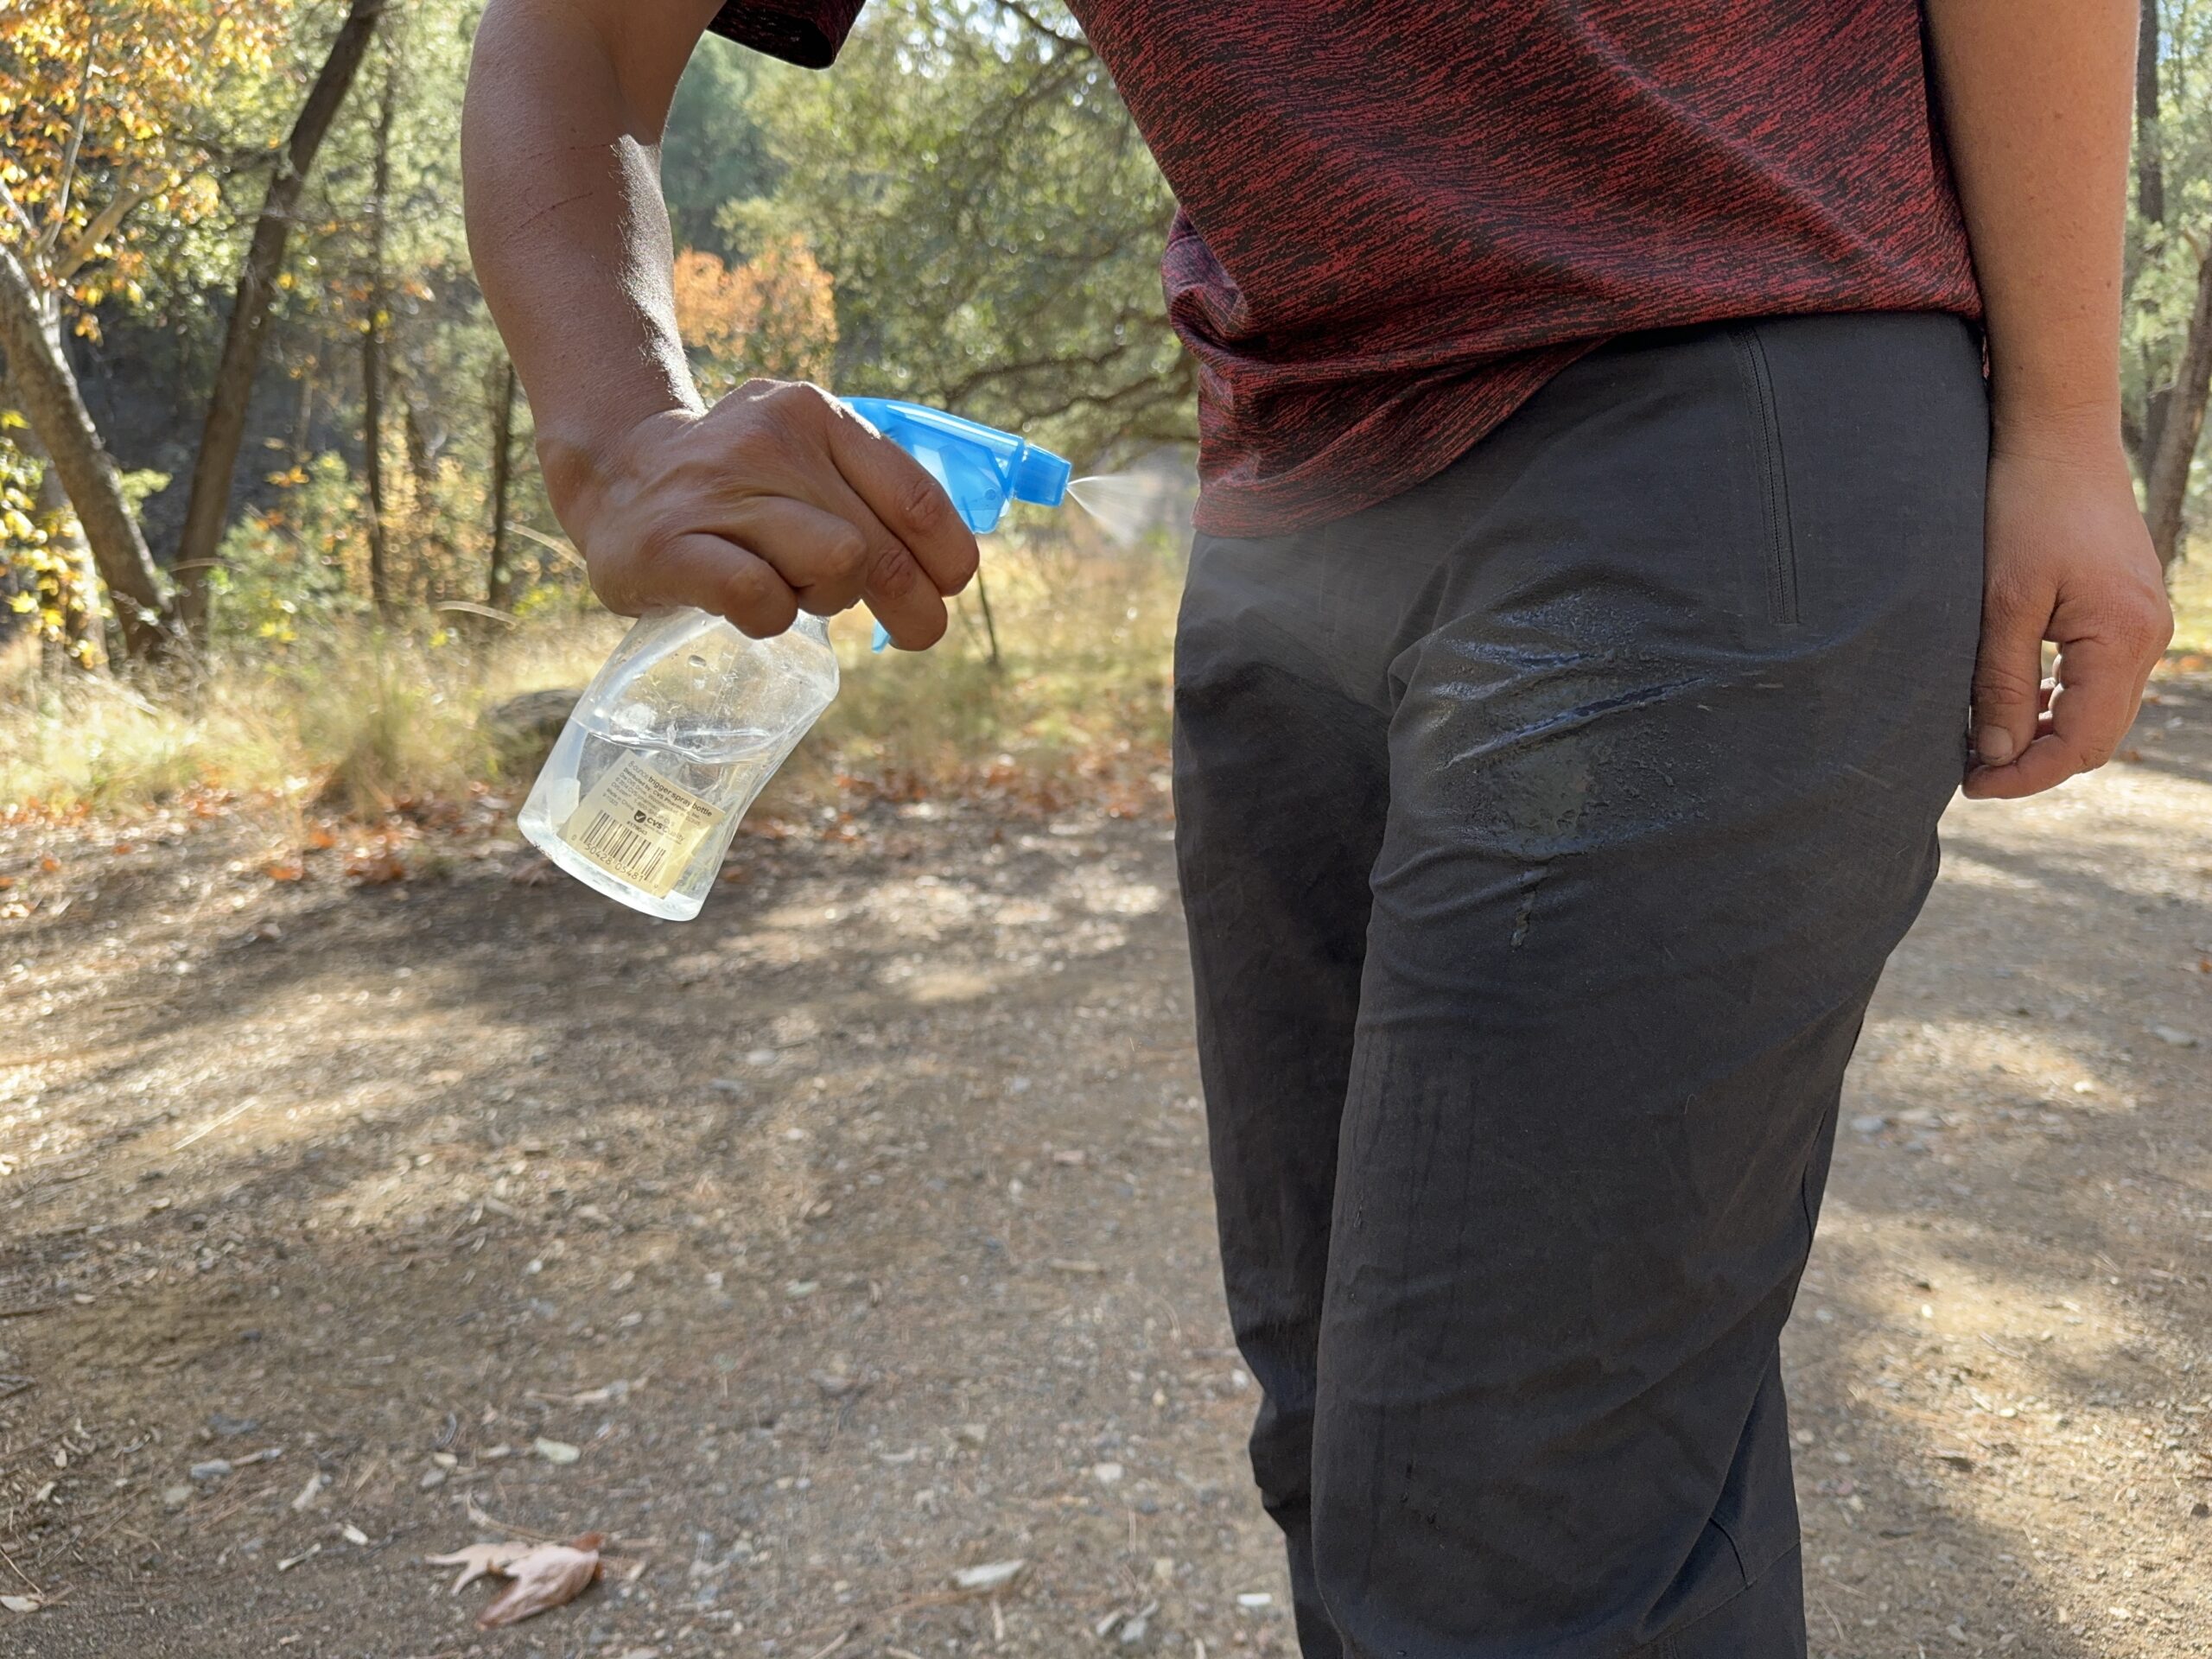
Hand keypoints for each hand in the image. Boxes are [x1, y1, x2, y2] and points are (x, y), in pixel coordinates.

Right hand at [544, 378, 979, 647]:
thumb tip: (951, 570)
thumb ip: (872, 494)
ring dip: (825, 600)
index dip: (949, 560)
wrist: (616, 474)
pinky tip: (751, 609)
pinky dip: (770, 617)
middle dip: (909, 606)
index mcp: (819, 416)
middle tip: (912, 632)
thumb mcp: (808, 460)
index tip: (946, 590)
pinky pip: (760, 597)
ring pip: (835, 564)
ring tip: (793, 592)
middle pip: (880, 547)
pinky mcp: (668, 544)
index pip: (916, 499)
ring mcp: (717, 489)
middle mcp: (772, 440)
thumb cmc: (738, 489)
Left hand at [1963, 431, 2171, 798]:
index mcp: (2124, 639)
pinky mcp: (2127, 612)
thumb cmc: (2027, 509)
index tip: (1971, 785)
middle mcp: (2148, 638)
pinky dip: (2057, 699)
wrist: (2059, 437)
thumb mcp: (2002, 602)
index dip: (2025, 775)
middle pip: (2096, 737)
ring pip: (2098, 711)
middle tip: (1970, 767)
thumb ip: (2000, 682)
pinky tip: (2012, 696)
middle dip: (2035, 760)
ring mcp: (2144, 625)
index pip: (2080, 743)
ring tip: (1982, 736)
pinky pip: (2099, 679)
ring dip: (2045, 731)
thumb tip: (1994, 754)